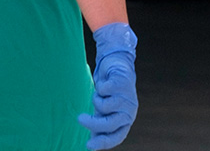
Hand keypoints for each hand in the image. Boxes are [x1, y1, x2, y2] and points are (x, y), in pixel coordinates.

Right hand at [78, 22, 137, 149]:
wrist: (116, 66)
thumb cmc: (109, 94)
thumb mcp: (104, 113)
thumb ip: (100, 127)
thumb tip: (91, 147)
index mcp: (126, 121)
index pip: (117, 137)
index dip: (103, 143)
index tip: (88, 145)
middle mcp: (129, 111)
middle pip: (110, 124)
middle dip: (93, 123)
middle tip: (79, 119)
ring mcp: (127, 97)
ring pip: (104, 106)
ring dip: (96, 99)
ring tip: (99, 93)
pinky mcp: (122, 83)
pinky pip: (103, 90)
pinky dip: (99, 86)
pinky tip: (104, 82)